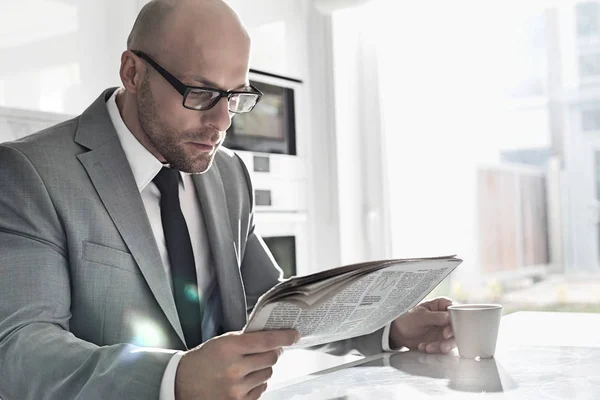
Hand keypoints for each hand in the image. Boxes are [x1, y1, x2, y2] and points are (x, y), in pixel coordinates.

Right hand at [175, 329, 298, 399]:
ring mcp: (237, 388)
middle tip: (266, 351)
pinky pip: (261, 389)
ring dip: (263, 369)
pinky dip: (257, 383)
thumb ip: (245, 339)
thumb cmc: (203, 359)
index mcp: (230, 347)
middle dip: (272, 353)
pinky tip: (244, 379)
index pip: (266, 341)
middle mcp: (234, 368)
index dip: (284, 337)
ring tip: (248, 367)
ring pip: (268, 374)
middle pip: (271, 358)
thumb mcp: (222, 341)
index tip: (294, 335)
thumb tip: (272, 338)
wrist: (182, 382)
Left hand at [389, 297, 454, 353]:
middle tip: (441, 345)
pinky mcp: (441, 341)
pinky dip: (435, 349)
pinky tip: (423, 347)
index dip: (454, 324)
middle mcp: (446, 318)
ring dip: (440, 346)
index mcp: (442, 306)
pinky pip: (443, 347)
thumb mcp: (420, 316)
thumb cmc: (408, 318)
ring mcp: (444, 330)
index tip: (447, 333)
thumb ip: (435, 317)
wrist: (398, 332)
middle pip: (457, 329)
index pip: (456, 313)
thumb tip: (449, 317)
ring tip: (428, 347)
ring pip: (451, 340)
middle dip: (449, 340)